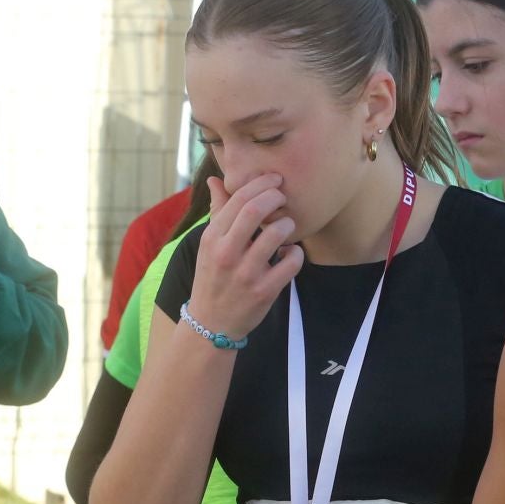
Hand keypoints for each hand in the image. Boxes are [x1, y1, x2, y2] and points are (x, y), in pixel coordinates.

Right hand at [188, 173, 301, 340]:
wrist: (211, 324)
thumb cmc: (213, 278)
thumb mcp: (208, 245)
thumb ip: (217, 211)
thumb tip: (215, 180)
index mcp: (212, 238)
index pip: (238, 199)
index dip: (261, 184)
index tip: (274, 181)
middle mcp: (227, 254)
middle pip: (255, 210)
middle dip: (275, 196)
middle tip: (283, 197)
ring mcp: (246, 274)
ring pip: (277, 234)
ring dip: (288, 224)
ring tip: (287, 227)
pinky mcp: (265, 291)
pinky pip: (291, 262)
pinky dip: (296, 253)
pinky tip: (289, 254)